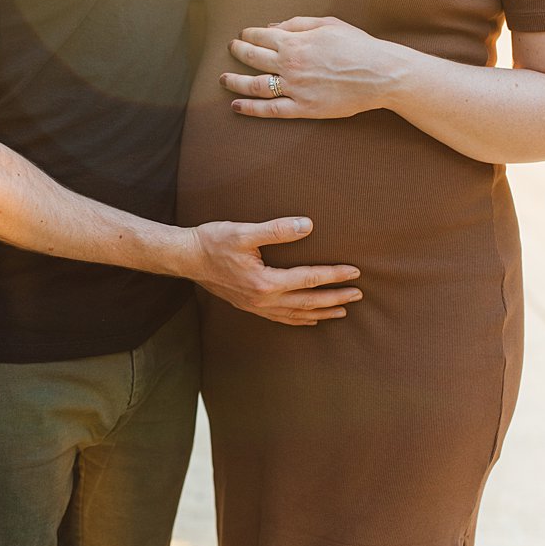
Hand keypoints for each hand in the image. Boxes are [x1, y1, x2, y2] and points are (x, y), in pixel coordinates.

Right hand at [189, 216, 361, 326]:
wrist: (186, 257)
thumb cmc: (212, 242)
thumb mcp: (244, 232)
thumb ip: (277, 230)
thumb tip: (307, 226)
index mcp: (265, 282)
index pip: (308, 279)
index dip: (334, 275)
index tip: (355, 272)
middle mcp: (263, 300)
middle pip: (308, 302)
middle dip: (335, 298)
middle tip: (358, 294)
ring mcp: (256, 306)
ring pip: (297, 314)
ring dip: (321, 312)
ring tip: (342, 310)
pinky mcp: (249, 306)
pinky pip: (281, 318)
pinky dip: (300, 319)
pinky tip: (309, 318)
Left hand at [222, 16, 405, 119]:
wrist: (383, 73)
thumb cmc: (358, 46)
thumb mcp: (329, 24)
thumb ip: (297, 24)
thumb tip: (271, 25)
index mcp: (296, 42)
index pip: (261, 36)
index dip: (248, 34)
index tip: (242, 34)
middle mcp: (290, 65)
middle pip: (252, 58)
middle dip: (237, 51)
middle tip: (231, 49)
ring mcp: (295, 88)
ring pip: (254, 85)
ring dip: (234, 81)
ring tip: (223, 78)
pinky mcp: (303, 108)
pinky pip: (270, 110)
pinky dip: (250, 108)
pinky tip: (236, 106)